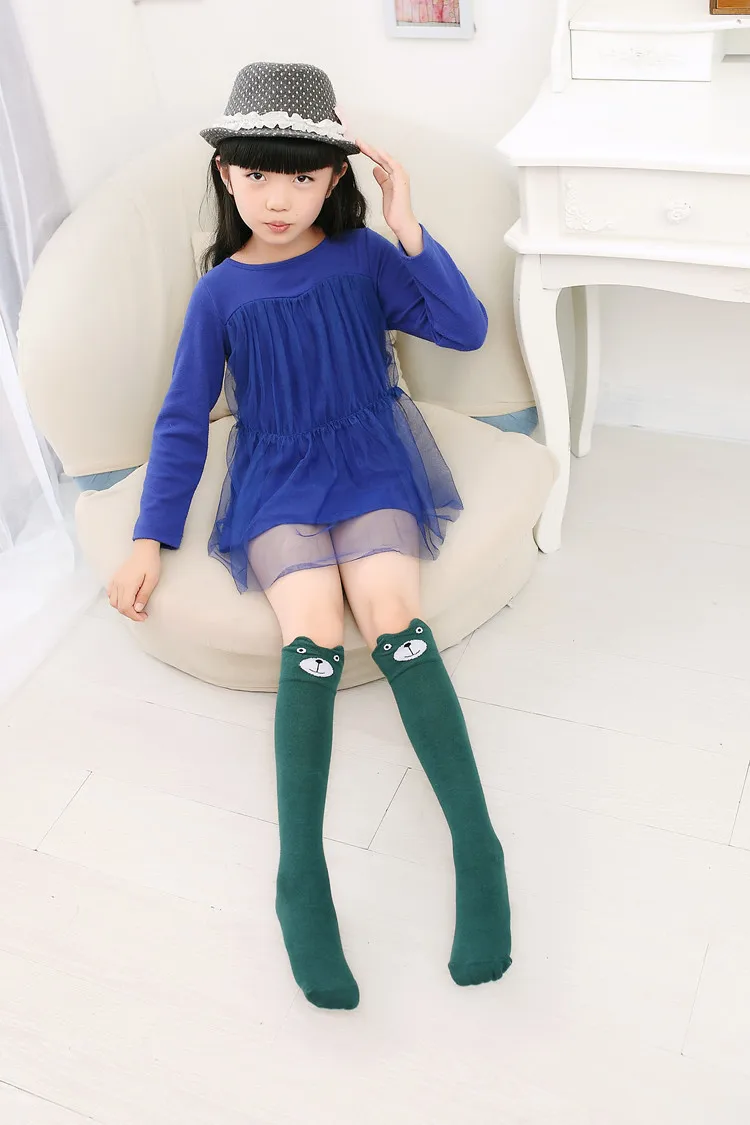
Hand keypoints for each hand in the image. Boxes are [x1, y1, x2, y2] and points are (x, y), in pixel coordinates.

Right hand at [107, 540, 160, 622]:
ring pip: (113, 602)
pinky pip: (110, 594)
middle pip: (119, 606)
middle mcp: (118, 583)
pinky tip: (127, 599)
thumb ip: (144, 595)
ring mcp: (115, 581)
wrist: (144, 551)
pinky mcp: (114, 578)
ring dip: (123, 608)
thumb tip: (138, 609)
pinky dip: (117, 600)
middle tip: (142, 614)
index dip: (134, 616)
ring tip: (135, 607)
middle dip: (130, 614)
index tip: (144, 617)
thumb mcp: (152, 580)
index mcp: (128, 585)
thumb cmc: (150, 564)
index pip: (126, 607)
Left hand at [356, 138, 421, 252]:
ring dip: (375, 152)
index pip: (380, 161)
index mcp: (394, 176)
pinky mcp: (401, 182)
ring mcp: (401, 177)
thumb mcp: (385, 191)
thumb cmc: (395, 210)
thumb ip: (382, 179)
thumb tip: (375, 169)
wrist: (402, 222)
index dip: (370, 153)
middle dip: (370, 149)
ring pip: (387, 160)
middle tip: (358, 141)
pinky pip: (393, 167)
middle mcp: (398, 174)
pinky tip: (378, 153)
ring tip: (364, 145)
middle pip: (382, 158)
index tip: (359, 147)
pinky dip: (386, 159)